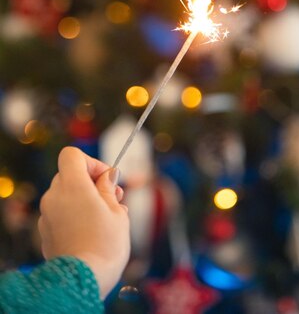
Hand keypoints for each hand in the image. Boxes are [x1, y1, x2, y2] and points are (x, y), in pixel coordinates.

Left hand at [38, 146, 129, 298]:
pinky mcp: (45, 233)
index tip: (106, 178)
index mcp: (72, 185)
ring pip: (66, 196)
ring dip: (84, 200)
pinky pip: (60, 214)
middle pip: (69, 175)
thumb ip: (109, 188)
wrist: (83, 281)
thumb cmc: (105, 244)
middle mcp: (54, 196)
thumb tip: (108, 175)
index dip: (91, 161)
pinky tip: (91, 232)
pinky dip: (74, 216)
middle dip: (91, 182)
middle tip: (114, 198)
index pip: (72, 155)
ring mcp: (47, 215)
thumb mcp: (116, 211)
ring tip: (106, 218)